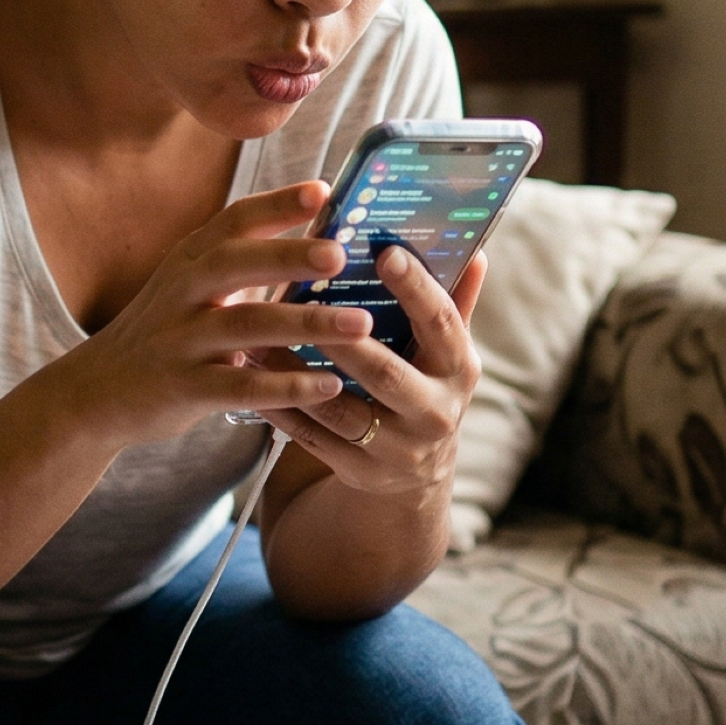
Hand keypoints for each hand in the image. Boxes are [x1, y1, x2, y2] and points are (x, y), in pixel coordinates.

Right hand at [54, 183, 372, 447]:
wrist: (99, 389)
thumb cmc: (167, 331)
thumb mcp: (192, 285)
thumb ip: (243, 260)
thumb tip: (319, 231)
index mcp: (191, 260)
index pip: (234, 221)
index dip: (277, 204)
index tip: (323, 191)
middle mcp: (183, 292)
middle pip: (236, 264)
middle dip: (288, 255)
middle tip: (340, 252)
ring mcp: (181, 340)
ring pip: (246, 326)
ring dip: (306, 323)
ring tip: (361, 324)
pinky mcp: (183, 388)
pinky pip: (240, 386)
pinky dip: (286, 386)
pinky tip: (329, 386)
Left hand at [257, 245, 484, 496]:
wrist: (417, 474)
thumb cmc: (426, 387)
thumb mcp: (447, 353)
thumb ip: (455, 303)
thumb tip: (474, 250)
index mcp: (461, 371)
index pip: (441, 323)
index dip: (416, 288)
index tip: (385, 251)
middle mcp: (434, 413)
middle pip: (385, 372)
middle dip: (343, 339)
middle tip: (306, 300)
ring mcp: (395, 448)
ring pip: (338, 408)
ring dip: (294, 373)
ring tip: (258, 337)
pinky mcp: (357, 470)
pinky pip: (310, 436)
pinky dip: (279, 405)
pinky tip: (251, 374)